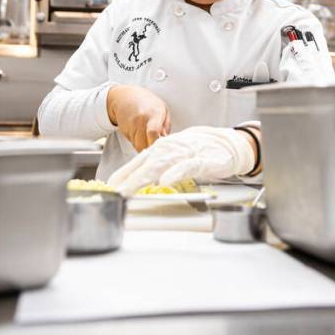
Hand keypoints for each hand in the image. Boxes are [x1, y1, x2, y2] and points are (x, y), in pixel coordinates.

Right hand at [106, 85, 170, 151]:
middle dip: (152, 149)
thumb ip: (167, 125)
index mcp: (154, 113)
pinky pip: (133, 143)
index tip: (161, 148)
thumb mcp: (163, 108)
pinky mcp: (125, 131)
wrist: (124, 97)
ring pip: (138, 146)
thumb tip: (166, 139)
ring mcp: (132, 126)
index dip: (155, 143)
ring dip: (145, 147)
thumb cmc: (146, 102)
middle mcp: (141, 120)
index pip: (153, 132)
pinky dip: (138, 143)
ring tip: (149, 138)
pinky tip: (140, 134)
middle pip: (145, 144)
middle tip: (156, 146)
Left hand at [107, 126, 254, 195]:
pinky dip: (174, 174)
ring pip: (161, 165)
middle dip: (128, 179)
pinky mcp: (200, 161)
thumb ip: (155, 165)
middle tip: (116, 191)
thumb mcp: (172, 155)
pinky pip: (185, 167)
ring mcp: (184, 154)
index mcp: (161, 149)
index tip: (110, 186)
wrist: (224, 142)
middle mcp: (169, 150)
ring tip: (131, 189)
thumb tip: (135, 178)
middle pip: (145, 164)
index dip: (123, 174)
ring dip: (144, 177)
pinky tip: (165, 181)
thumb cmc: (197, 149)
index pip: (137, 162)